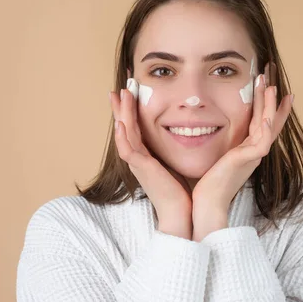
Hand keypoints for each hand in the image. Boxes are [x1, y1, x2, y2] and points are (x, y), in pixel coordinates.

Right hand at [109, 87, 192, 238]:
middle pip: (124, 128)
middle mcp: (138, 158)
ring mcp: (138, 164)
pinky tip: (121, 124)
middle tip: (116, 89)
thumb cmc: (181, 190)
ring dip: (121, 114)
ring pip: (124, 134)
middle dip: (120, 108)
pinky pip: (128, 151)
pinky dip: (124, 137)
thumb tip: (186, 133)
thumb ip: (173, 149)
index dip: (129, 111)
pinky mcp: (142, 170)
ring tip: (120, 96)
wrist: (180, 212)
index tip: (127, 93)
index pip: (134, 128)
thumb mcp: (175, 162)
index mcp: (145, 155)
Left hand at [191, 73, 293, 240]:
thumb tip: (204, 128)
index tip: (273, 85)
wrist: (207, 203)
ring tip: (270, 86)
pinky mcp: (250, 160)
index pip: (263, 121)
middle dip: (271, 96)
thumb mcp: (216, 156)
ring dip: (269, 105)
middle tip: (271, 73)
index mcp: (248, 148)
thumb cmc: (208, 183)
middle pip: (270, 118)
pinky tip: (268, 116)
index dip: (269, 104)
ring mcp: (254, 155)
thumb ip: (219, 143)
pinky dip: (267, 128)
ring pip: (268, 125)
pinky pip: (263, 141)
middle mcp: (255, 150)